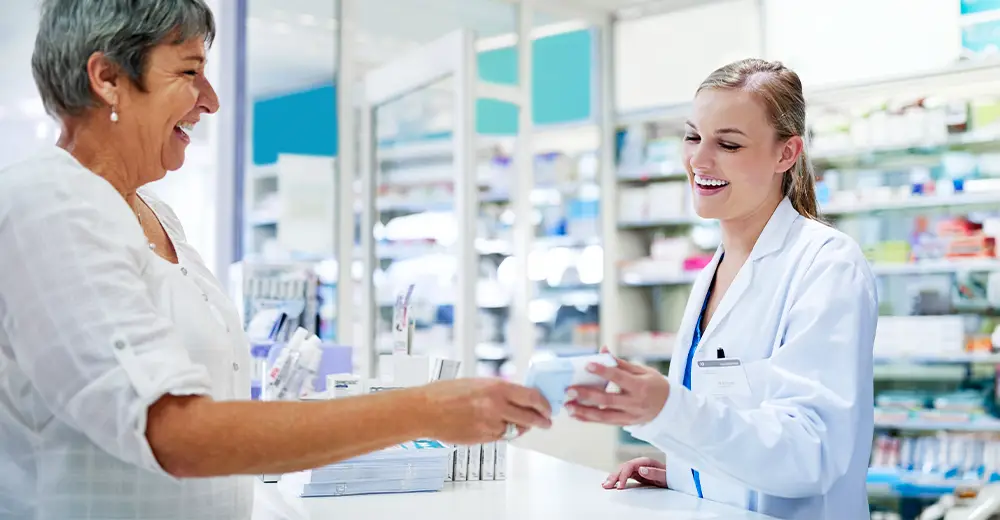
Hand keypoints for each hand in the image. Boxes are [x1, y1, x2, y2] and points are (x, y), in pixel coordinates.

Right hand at [418, 378, 551, 444]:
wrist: (425, 410)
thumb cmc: (445, 393)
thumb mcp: (477, 383)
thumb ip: (498, 391)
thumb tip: (516, 397)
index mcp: (496, 388)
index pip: (531, 397)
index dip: (543, 404)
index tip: (547, 408)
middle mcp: (496, 407)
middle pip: (529, 417)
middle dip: (541, 421)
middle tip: (546, 422)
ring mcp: (489, 425)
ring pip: (516, 430)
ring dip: (522, 428)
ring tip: (524, 425)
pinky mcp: (482, 438)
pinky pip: (501, 437)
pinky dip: (505, 433)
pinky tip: (503, 428)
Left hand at [565, 347, 669, 425]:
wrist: (669, 408)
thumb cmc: (654, 385)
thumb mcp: (643, 371)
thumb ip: (620, 363)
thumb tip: (603, 350)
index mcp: (640, 386)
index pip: (619, 378)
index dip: (603, 371)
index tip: (587, 365)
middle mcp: (634, 402)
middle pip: (608, 399)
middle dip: (587, 395)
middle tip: (570, 390)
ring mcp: (629, 415)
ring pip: (604, 415)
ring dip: (584, 411)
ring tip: (568, 406)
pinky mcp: (625, 423)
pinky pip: (605, 422)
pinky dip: (589, 419)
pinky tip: (575, 415)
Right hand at [603, 457, 666, 489]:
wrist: (677, 478)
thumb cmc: (672, 477)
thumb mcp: (666, 476)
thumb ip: (654, 472)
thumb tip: (641, 469)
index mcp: (646, 461)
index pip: (630, 466)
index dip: (623, 476)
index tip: (620, 486)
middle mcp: (640, 463)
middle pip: (623, 467)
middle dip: (614, 476)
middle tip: (607, 486)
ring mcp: (638, 468)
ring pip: (622, 471)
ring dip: (613, 477)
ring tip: (605, 485)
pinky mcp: (637, 474)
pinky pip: (625, 475)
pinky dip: (617, 479)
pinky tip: (611, 483)